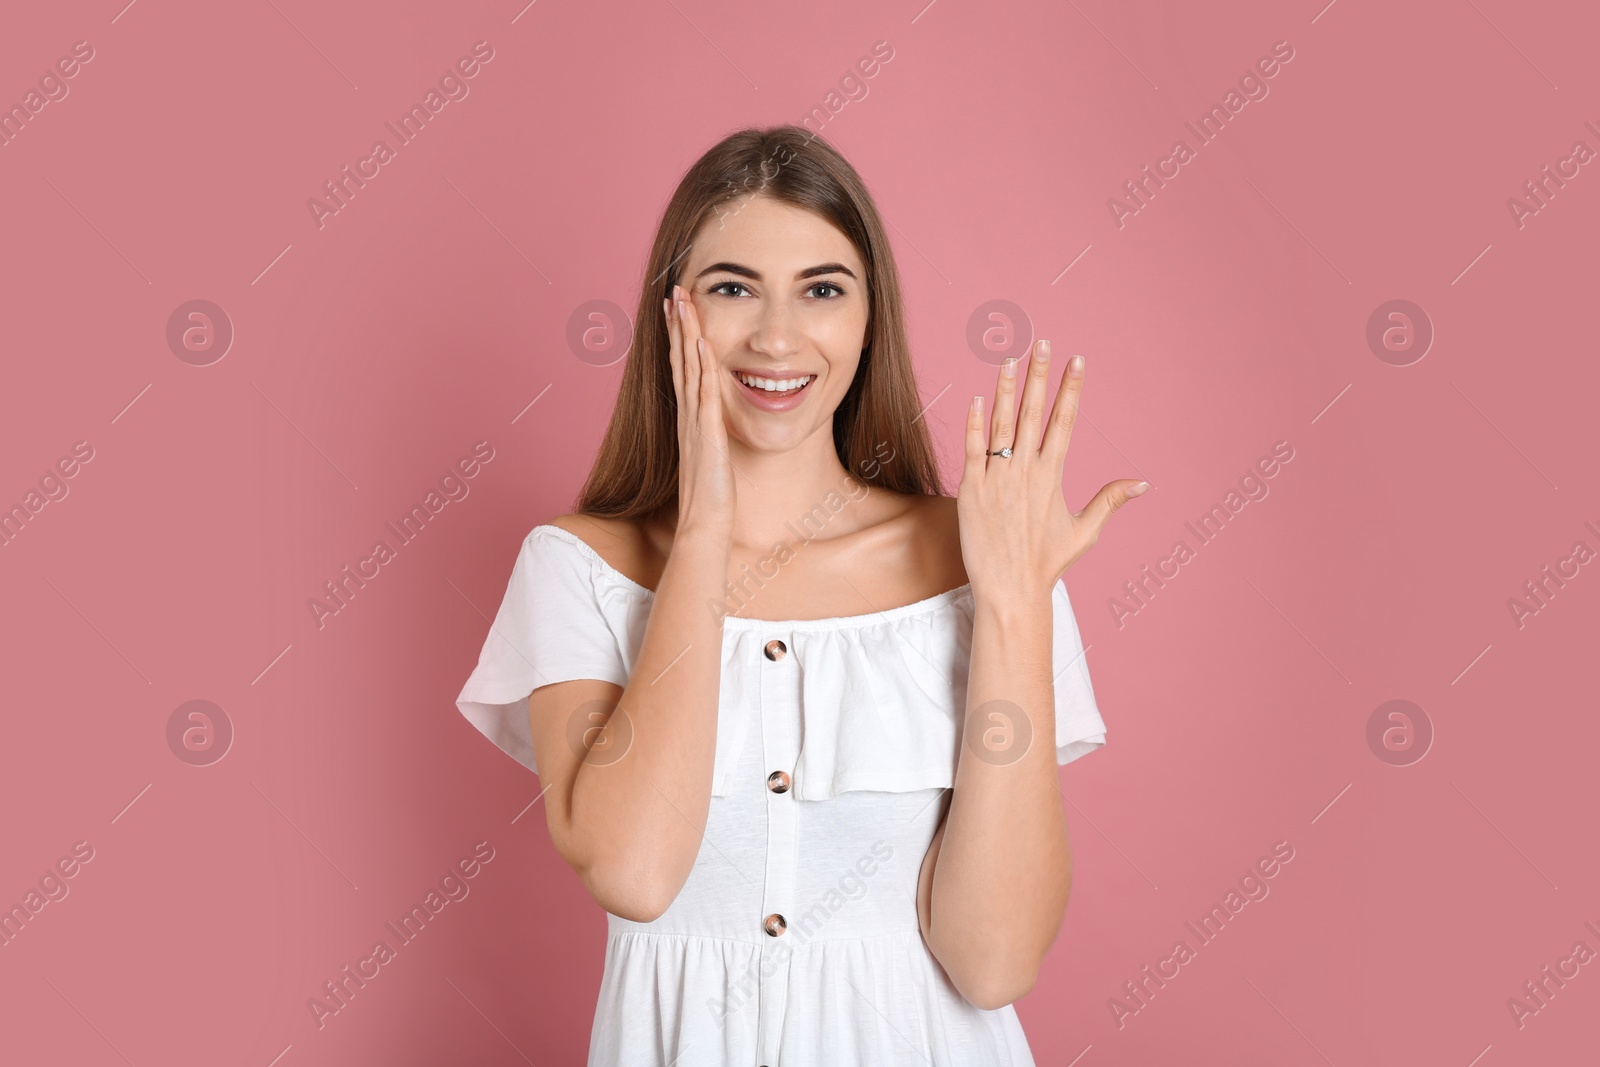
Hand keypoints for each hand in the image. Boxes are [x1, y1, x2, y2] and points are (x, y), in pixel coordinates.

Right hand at [665, 284, 735, 537]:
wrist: (704, 524)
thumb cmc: (711, 498)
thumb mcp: (711, 459)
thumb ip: (711, 438)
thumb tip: (714, 428)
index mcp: (689, 419)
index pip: (681, 370)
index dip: (678, 338)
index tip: (677, 311)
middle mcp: (687, 415)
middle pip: (679, 360)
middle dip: (677, 325)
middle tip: (674, 292)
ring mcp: (695, 423)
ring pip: (689, 368)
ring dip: (686, 334)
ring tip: (683, 302)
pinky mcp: (707, 433)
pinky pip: (706, 393)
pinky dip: (704, 366)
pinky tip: (705, 342)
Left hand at [957, 340, 1147, 601]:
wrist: (1009, 589)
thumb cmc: (1046, 563)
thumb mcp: (1084, 532)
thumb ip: (1109, 501)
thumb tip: (1143, 483)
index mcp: (1052, 476)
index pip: (1064, 421)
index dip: (1071, 389)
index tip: (1077, 360)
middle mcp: (1025, 472)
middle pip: (1033, 413)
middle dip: (1040, 375)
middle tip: (1044, 342)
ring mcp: (996, 479)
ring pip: (1001, 424)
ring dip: (1005, 389)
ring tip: (1008, 359)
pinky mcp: (971, 490)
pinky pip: (973, 450)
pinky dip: (975, 424)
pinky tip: (976, 399)